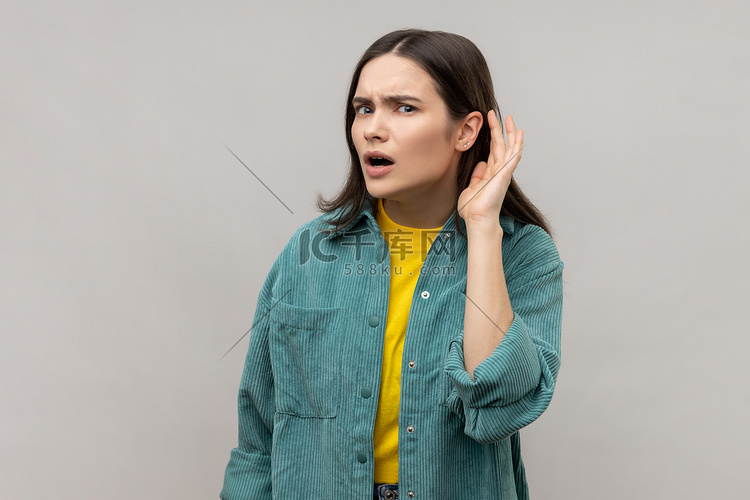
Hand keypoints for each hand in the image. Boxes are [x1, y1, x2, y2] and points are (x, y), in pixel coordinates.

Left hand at [457, 110, 523, 226]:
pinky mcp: (505, 173)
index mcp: (490, 174)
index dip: (491, 138)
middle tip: (495, 114)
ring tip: (509, 118)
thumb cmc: (473, 209)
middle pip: (500, 146)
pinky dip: (517, 143)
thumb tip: (481, 164)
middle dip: (498, 129)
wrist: (477, 219)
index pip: (492, 152)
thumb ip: (476, 175)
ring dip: (509, 132)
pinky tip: (519, 133)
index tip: (489, 125)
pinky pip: (514, 155)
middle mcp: (498, 172)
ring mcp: (503, 172)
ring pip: (509, 147)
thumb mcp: (470, 188)